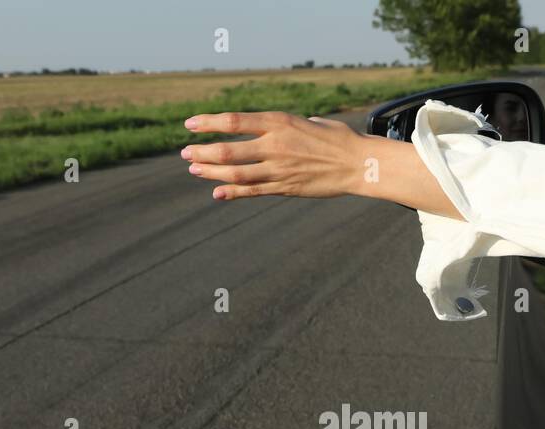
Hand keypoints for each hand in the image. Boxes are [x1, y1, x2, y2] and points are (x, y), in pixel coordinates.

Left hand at [181, 112, 364, 199]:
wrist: (359, 164)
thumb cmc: (337, 139)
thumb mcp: (309, 122)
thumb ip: (285, 126)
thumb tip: (273, 129)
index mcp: (280, 122)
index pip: (234, 121)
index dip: (208, 123)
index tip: (189, 124)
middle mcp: (275, 145)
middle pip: (228, 149)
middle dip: (202, 150)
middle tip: (185, 152)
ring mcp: (279, 169)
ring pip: (236, 172)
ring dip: (211, 171)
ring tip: (194, 168)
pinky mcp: (285, 188)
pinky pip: (253, 191)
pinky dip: (232, 191)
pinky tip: (216, 191)